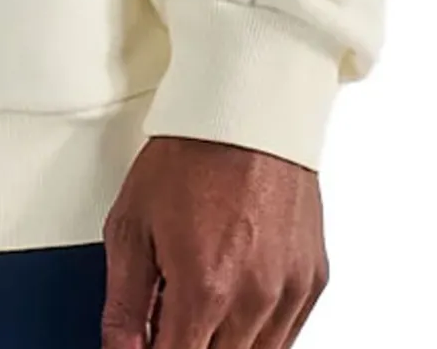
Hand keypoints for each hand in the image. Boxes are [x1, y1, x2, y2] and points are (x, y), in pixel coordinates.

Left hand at [101, 135, 327, 347]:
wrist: (244, 111)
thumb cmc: (188, 156)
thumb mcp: (132, 225)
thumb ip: (124, 303)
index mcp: (205, 289)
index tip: (146, 344)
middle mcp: (255, 300)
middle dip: (187, 345)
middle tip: (169, 317)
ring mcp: (289, 293)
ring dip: (223, 344)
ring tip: (200, 306)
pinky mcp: (312, 282)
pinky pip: (287, 336)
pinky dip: (258, 333)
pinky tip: (233, 301)